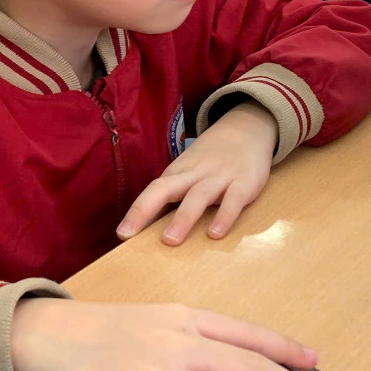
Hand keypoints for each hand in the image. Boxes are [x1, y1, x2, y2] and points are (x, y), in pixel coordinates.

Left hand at [116, 101, 276, 245]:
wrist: (248, 129)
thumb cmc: (212, 160)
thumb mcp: (189, 173)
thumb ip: (172, 197)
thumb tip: (147, 227)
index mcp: (178, 174)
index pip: (153, 191)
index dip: (136, 211)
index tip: (122, 234)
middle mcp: (195, 174)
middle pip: (166, 188)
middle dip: (146, 210)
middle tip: (131, 238)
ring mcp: (219, 177)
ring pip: (198, 196)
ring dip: (183, 218)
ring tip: (171, 241)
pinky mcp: (245, 182)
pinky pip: (233, 200)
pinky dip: (224, 216)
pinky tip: (215, 234)